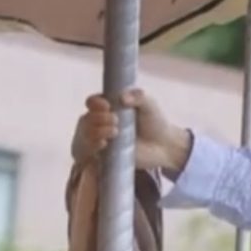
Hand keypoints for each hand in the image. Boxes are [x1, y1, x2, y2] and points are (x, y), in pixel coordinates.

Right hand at [72, 88, 191, 173]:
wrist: (164, 146)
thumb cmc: (155, 122)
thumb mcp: (149, 103)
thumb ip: (138, 96)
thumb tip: (122, 98)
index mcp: (109, 107)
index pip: (92, 103)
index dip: (95, 103)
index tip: (107, 106)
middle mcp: (103, 122)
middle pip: (86, 119)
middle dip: (97, 118)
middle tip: (116, 120)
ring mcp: (104, 139)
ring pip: (86, 134)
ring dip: (96, 131)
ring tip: (115, 132)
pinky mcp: (107, 154)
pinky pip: (91, 151)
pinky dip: (93, 146)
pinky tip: (104, 144)